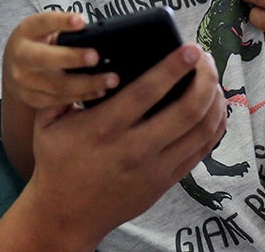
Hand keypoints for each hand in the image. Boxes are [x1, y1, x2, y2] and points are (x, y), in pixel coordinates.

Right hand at [2, 11, 116, 108]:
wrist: (13, 67)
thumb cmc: (37, 42)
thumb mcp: (44, 28)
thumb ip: (64, 28)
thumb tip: (94, 32)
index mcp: (26, 31)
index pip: (43, 23)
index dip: (61, 21)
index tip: (81, 21)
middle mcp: (21, 56)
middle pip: (46, 59)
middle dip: (72, 58)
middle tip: (96, 57)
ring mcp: (23, 80)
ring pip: (57, 85)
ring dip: (87, 84)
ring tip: (111, 79)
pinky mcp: (31, 98)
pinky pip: (59, 100)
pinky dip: (81, 96)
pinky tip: (99, 91)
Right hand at [23, 44, 226, 245]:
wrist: (65, 215)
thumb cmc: (57, 161)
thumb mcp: (49, 120)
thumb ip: (66, 86)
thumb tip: (89, 54)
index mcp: (104, 128)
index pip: (147, 91)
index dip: (173, 68)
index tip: (190, 49)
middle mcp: (134, 148)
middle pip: (187, 109)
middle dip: (205, 78)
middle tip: (206, 58)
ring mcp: (155, 167)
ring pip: (202, 129)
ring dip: (215, 99)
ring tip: (212, 78)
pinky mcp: (166, 181)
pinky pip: (202, 149)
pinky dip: (215, 124)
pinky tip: (214, 106)